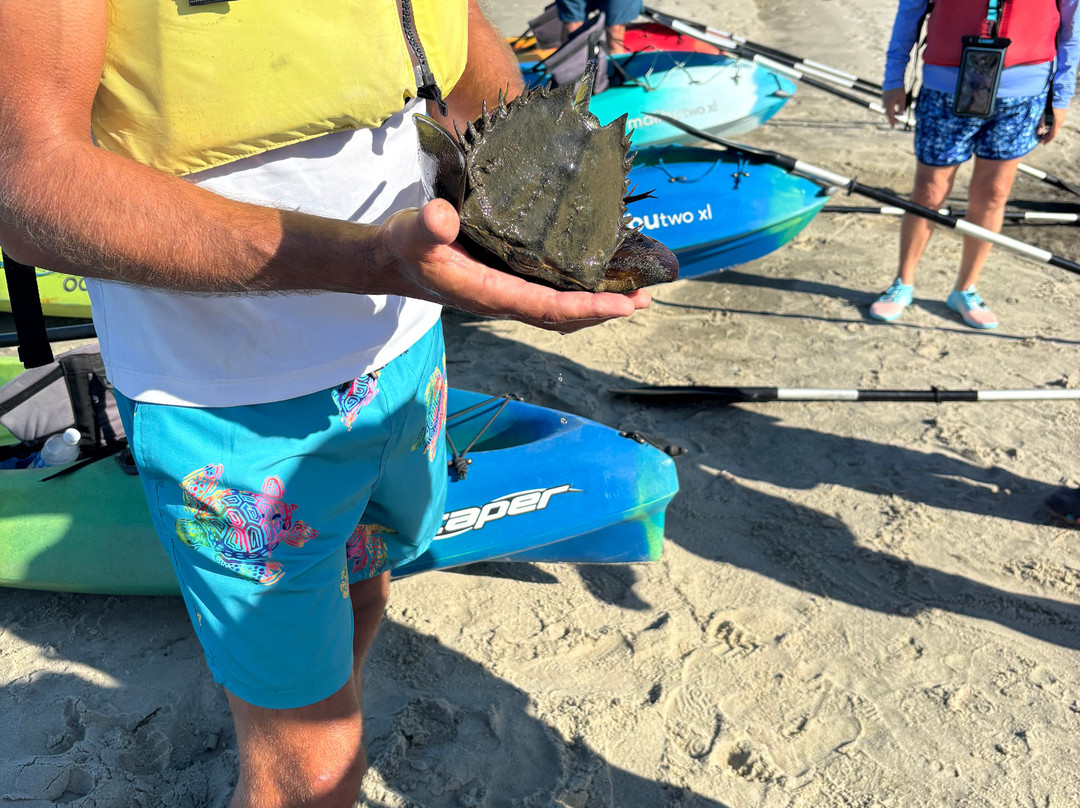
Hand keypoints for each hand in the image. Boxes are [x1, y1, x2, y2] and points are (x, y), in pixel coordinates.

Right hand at [373, 200, 649, 333]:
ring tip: (635, 295)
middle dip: (604, 311)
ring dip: (598, 306)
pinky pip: (553, 298)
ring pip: (561, 311)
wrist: (396, 259)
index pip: (547, 307)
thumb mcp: (412, 230)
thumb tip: (441, 217)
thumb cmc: (407, 245)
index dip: (586, 307)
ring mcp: (509, 296)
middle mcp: (504, 301)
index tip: (621, 304)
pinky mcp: (510, 285)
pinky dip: (581, 296)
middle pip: (563, 316)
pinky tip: (600, 281)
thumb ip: (427, 225)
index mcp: (488, 294)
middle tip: (643, 299)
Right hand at [882, 88, 906, 127]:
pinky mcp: (884, 98)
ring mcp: (883, 101)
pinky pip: (887, 105)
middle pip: (888, 114)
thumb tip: (901, 114)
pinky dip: (891, 107)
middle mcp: (885, 104)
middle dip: (892, 117)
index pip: (890, 116)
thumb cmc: (899, 88)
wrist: (893, 79)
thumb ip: (902, 107)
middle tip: (897, 121)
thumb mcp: (903, 98)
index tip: (893, 126)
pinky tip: (896, 106)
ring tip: (898, 113)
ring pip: (888, 109)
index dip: (892, 122)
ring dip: (892, 112)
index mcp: (889, 105)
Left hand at [1038, 107, 1066, 143]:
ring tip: (1043, 135)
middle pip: (1054, 132)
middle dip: (1047, 137)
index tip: (1043, 144)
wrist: (1060, 96)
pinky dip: (1051, 128)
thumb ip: (1042, 124)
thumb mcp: (1044, 115)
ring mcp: (1061, 118)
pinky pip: (1056, 124)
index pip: (1053, 135)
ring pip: (1055, 128)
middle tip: (1041, 140)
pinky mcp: (1061, 115)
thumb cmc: (1051, 105)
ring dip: (1049, 132)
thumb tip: (1039, 133)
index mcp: (1057, 123)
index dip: (1048, 140)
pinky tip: (1047, 128)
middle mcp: (1060, 121)